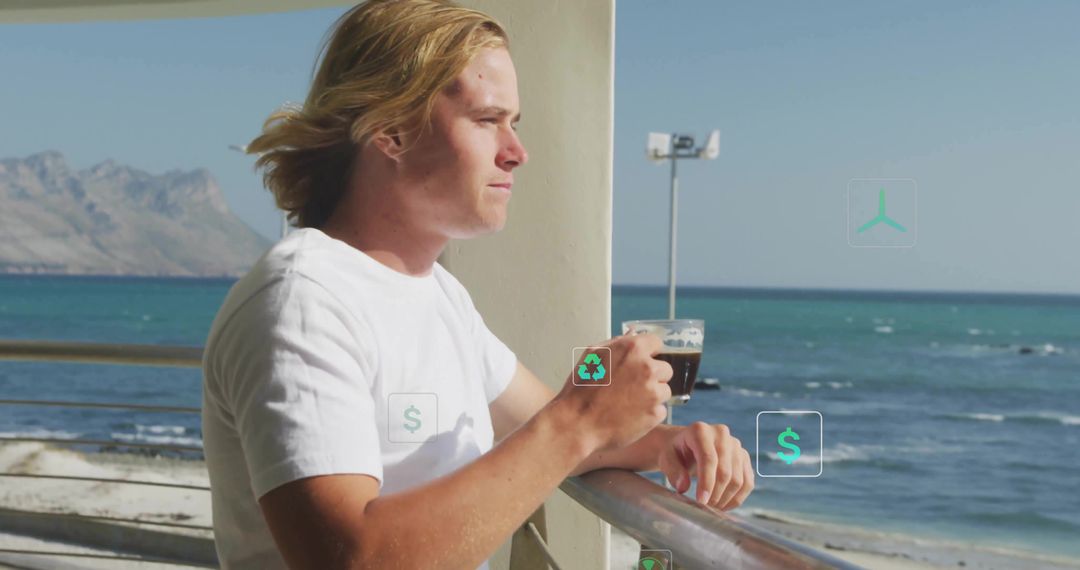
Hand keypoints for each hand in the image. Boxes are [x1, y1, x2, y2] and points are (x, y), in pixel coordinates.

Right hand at [554, 333, 672, 451]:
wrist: (577, 424)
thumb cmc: (580, 390)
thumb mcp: (592, 356)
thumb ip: (616, 343)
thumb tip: (632, 335)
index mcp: (632, 349)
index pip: (657, 343)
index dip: (649, 353)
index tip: (642, 362)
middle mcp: (647, 368)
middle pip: (665, 369)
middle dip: (653, 376)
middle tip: (633, 386)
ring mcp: (654, 392)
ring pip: (664, 391)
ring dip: (652, 396)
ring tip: (629, 403)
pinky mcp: (656, 414)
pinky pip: (660, 410)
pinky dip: (649, 414)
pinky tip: (630, 415)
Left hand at [659, 422, 753, 509]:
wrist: (686, 445)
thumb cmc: (675, 451)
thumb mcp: (666, 458)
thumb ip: (673, 471)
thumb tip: (683, 487)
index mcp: (700, 430)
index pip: (708, 458)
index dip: (706, 483)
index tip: (701, 501)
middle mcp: (721, 434)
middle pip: (725, 471)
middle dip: (715, 494)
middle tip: (704, 507)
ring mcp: (735, 445)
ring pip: (738, 479)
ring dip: (726, 498)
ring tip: (712, 507)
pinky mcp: (744, 457)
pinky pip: (747, 482)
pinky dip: (737, 498)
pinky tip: (724, 505)